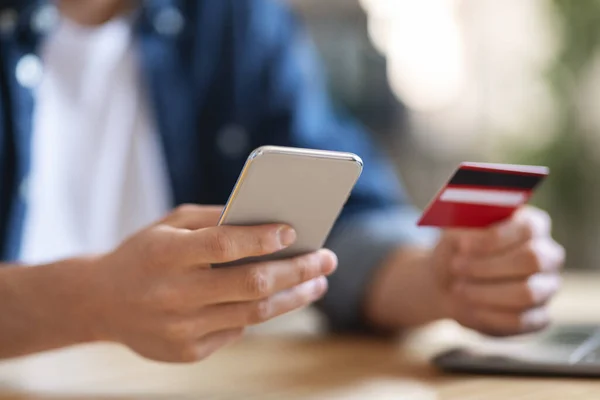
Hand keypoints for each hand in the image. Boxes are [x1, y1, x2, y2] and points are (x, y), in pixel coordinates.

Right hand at [85, 205, 336, 361]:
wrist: (100, 302)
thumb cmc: (144, 253)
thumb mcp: (170, 224)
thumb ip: (214, 220)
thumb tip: (268, 220)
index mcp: (165, 254)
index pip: (224, 245)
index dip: (263, 238)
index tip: (295, 230)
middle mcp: (173, 294)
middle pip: (252, 284)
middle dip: (298, 270)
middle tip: (328, 259)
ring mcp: (180, 329)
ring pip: (254, 313)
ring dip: (294, 296)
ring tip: (318, 282)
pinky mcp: (187, 353)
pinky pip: (236, 330)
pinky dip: (258, 312)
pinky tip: (274, 298)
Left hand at [434, 206, 564, 335]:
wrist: (448, 282)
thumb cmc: (456, 251)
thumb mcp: (455, 234)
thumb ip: (465, 231)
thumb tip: (469, 239)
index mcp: (534, 225)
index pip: (529, 228)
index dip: (495, 238)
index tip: (462, 245)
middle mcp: (548, 256)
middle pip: (532, 260)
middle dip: (488, 266)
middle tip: (456, 267)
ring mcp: (547, 288)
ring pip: (527, 293)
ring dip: (485, 292)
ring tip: (457, 288)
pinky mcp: (538, 318)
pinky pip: (519, 320)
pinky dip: (488, 314)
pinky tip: (468, 307)